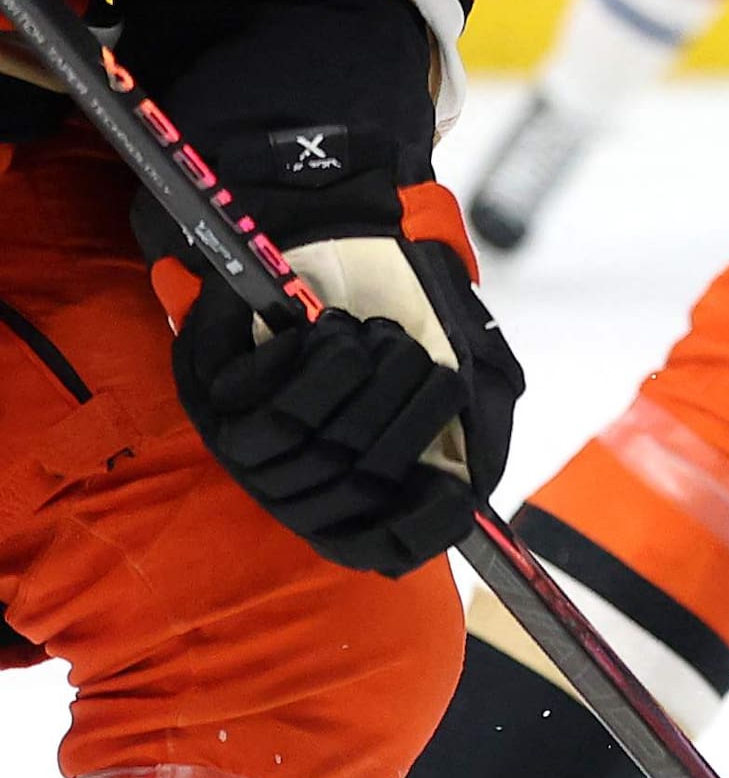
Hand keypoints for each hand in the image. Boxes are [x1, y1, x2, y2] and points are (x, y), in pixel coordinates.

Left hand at [172, 229, 519, 575]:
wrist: (325, 233)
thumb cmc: (398, 312)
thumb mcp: (459, 367)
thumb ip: (473, 430)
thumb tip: (470, 495)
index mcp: (348, 488)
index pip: (380, 544)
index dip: (418, 528)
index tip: (454, 491)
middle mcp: (293, 481)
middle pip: (357, 477)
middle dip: (399, 406)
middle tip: (410, 353)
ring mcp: (243, 443)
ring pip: (309, 441)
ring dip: (352, 377)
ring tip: (365, 335)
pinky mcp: (206, 394)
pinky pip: (263, 401)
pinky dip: (303, 360)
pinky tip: (315, 332)